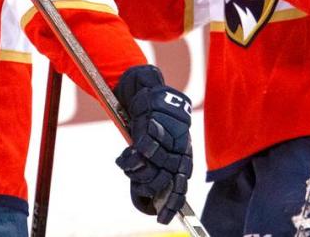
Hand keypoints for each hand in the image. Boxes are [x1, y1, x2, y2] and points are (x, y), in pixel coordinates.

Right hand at [114, 65, 192, 224]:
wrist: (146, 90)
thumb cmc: (151, 120)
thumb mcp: (156, 146)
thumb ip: (154, 166)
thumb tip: (145, 196)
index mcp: (184, 155)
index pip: (180, 186)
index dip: (172, 204)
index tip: (161, 218)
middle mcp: (181, 147)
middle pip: (165, 179)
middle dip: (147, 185)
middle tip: (135, 180)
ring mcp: (169, 136)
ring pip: (153, 165)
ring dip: (136, 170)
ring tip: (127, 165)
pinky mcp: (155, 123)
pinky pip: (143, 149)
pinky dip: (131, 157)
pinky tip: (125, 157)